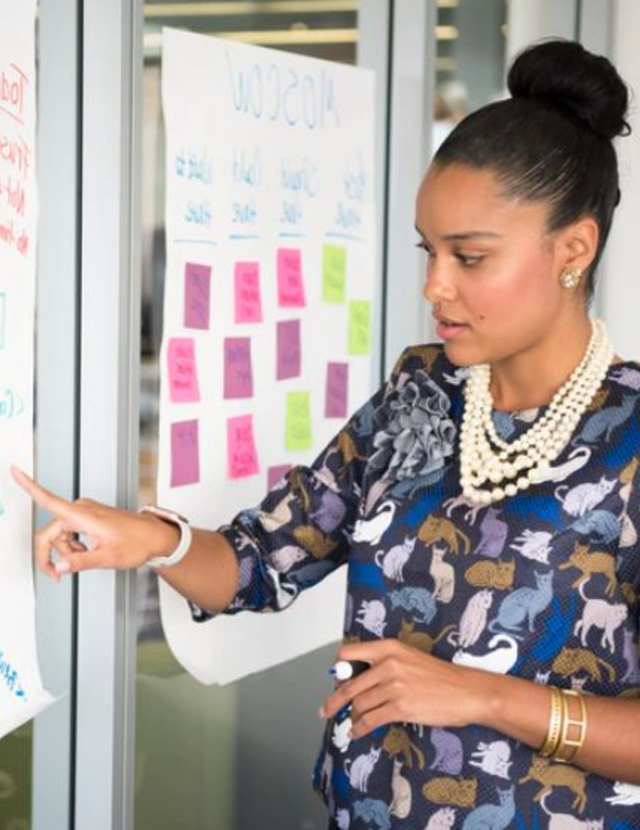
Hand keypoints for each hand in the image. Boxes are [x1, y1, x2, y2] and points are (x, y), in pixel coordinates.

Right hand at [10, 466, 178, 578]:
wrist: (154, 536)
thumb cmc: (137, 542)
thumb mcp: (108, 557)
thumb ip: (80, 563)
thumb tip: (59, 566)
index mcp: (82, 515)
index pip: (48, 499)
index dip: (28, 485)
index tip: (13, 470)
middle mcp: (80, 509)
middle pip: (49, 533)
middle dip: (52, 555)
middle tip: (59, 575)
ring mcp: (85, 512)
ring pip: (59, 535)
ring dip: (66, 551)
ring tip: (87, 558)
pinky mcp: (89, 517)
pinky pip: (70, 533)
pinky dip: (73, 546)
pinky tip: (88, 551)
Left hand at [319, 639, 488, 739]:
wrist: (466, 691)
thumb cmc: (440, 677)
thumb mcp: (409, 658)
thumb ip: (385, 665)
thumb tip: (360, 680)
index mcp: (389, 647)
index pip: (349, 653)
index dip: (339, 668)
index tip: (336, 680)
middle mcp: (388, 663)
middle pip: (349, 683)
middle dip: (335, 700)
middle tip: (325, 710)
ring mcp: (394, 686)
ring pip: (359, 704)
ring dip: (352, 717)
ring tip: (351, 723)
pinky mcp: (400, 707)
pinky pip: (370, 720)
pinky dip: (359, 728)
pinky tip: (356, 732)